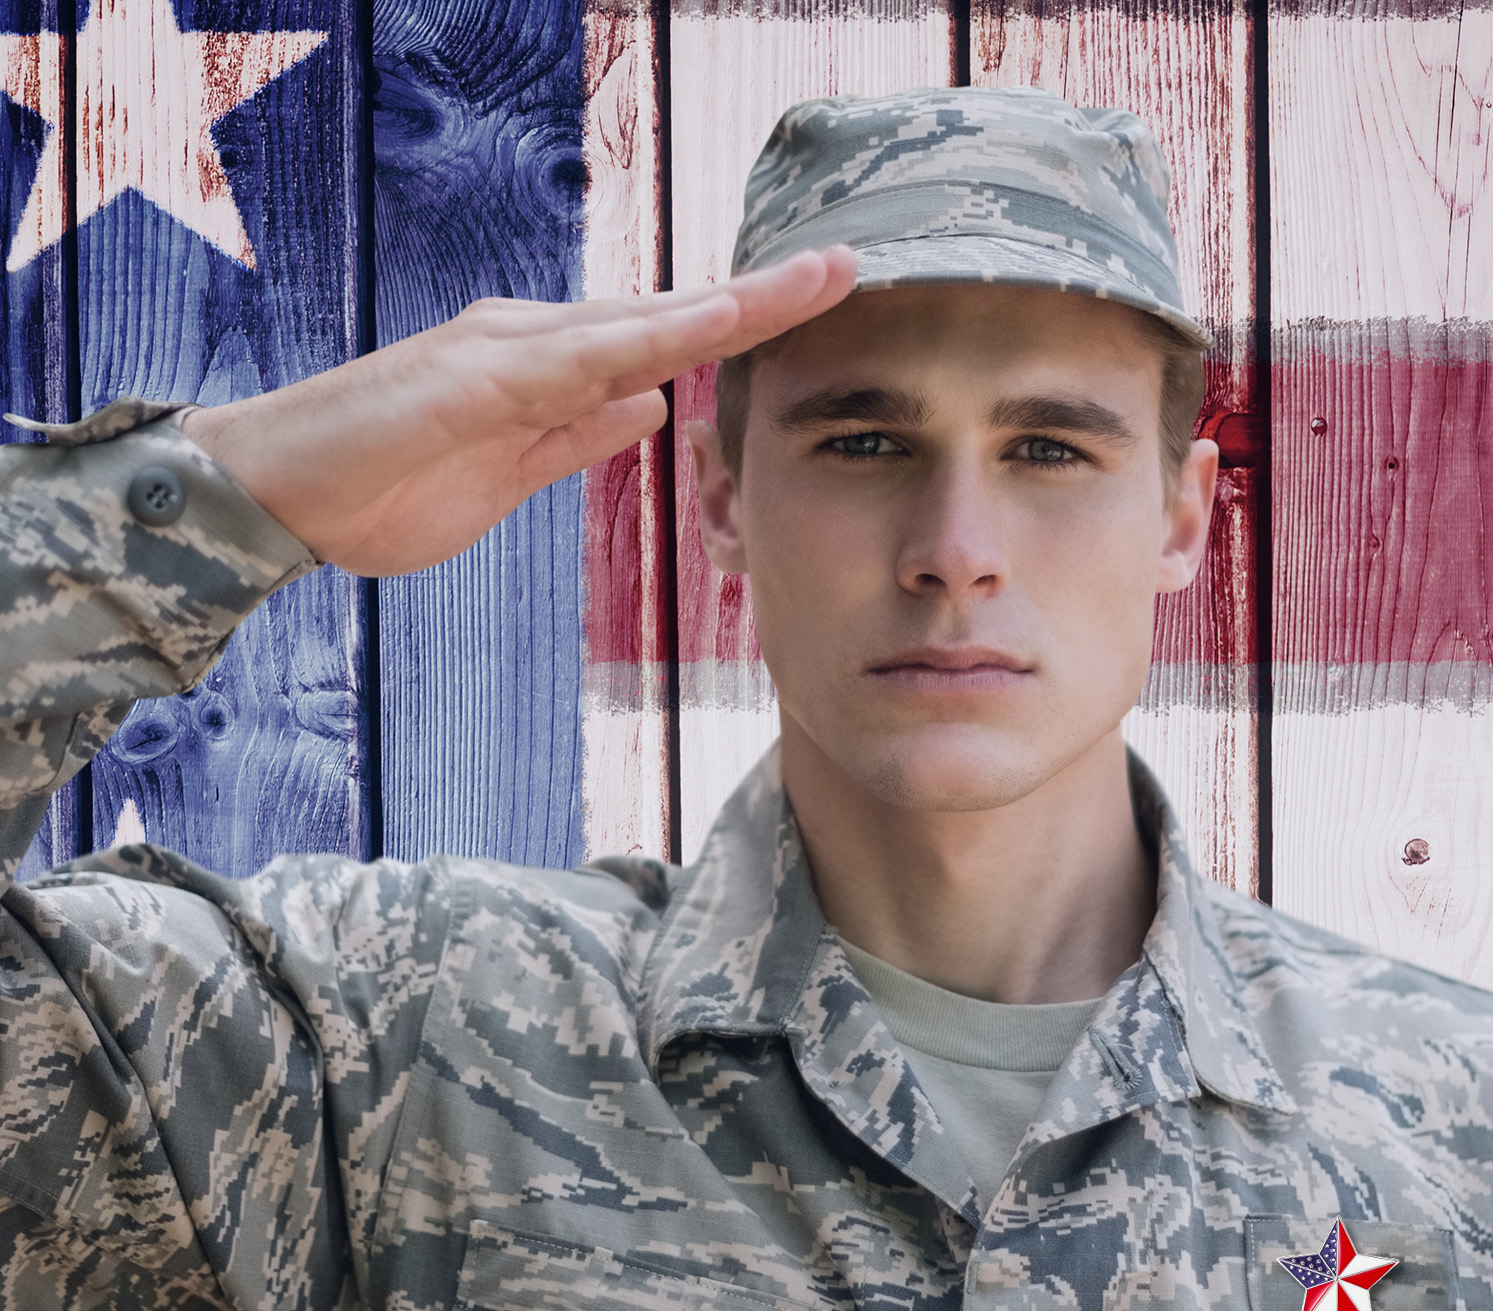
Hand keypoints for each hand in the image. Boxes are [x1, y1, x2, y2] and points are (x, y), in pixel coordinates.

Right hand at [180, 247, 855, 575]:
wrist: (275, 493)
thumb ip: (578, 434)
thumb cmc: (385, 482)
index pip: (663, 340)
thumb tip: (651, 402)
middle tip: (848, 266)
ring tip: (810, 280)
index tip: (818, 304)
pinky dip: (635, 345)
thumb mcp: (512, 470)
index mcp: (547, 369)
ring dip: (723, 304)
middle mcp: (533, 343)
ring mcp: (501, 355)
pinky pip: (567, 364)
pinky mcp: (466, 383)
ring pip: (634, 323)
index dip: (742, 322)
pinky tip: (696, 333)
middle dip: (759, 295)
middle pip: (667, 315)